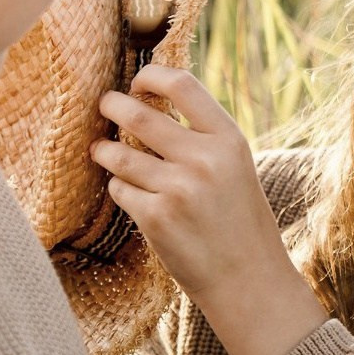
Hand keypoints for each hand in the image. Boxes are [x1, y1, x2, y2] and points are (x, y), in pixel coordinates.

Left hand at [92, 65, 326, 354]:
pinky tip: (135, 198)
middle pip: (138, 114)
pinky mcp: (155, 218)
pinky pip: (119, 189)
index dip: (151, 75)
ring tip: (104, 152)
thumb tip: (147, 102)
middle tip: (105, 105)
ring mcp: (178, 189)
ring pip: (119, 155)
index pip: (182, 84)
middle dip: (112, 105)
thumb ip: (201, 137)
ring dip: (106, 151)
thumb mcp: (235, 167)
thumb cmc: (239, 220)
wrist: (248, 279)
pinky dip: (121, 190)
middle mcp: (204, 159)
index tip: (136, 81)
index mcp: (229, 139)